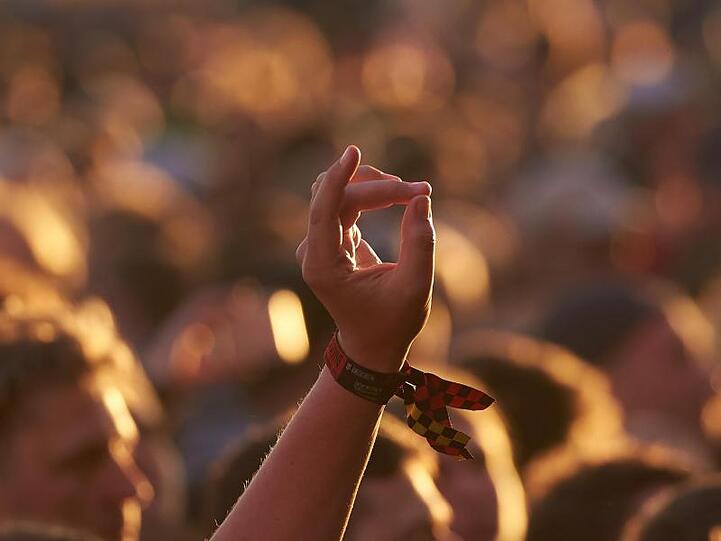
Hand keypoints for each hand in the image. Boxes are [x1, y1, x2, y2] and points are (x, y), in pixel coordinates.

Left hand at [296, 146, 434, 371]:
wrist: (372, 345)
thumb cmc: (392, 323)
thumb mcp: (414, 288)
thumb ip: (419, 244)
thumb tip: (421, 198)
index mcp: (323, 267)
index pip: (323, 210)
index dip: (339, 178)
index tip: (354, 151)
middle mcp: (314, 253)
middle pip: (337, 197)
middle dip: (379, 188)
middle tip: (421, 191)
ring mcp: (319, 245)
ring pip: (338, 193)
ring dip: (373, 185)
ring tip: (411, 191)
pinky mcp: (331, 240)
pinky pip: (344, 202)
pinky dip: (372, 195)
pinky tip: (399, 197)